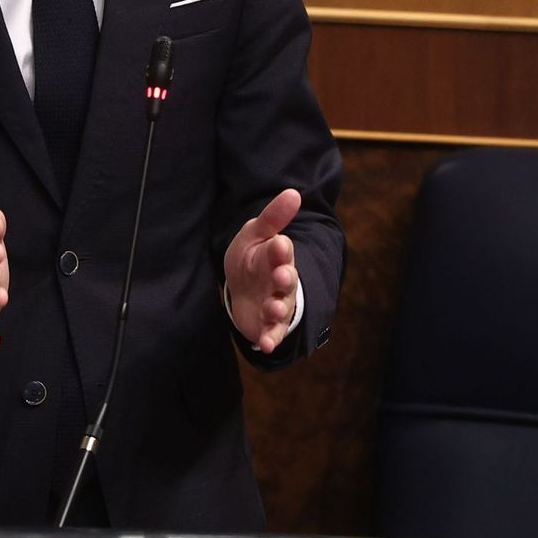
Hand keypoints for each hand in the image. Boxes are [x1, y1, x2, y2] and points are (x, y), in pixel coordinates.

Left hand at [224, 189, 301, 353]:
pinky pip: (272, 333)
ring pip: (281, 306)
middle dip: (285, 277)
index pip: (281, 252)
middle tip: (282, 275)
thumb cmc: (251, 258)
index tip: (279, 244)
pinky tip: (265, 344)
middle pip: (287, 279)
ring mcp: (276, 303)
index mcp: (277, 256)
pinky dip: (271, 339)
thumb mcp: (256, 234)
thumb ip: (273, 217)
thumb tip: (294, 192)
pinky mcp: (268, 325)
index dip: (280, 250)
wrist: (243, 289)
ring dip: (278, 308)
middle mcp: (281, 280)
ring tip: (273, 308)